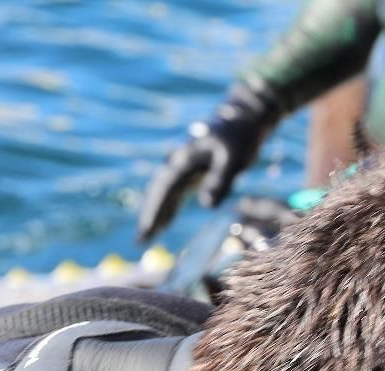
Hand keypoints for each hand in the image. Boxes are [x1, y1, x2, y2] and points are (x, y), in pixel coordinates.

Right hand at [136, 85, 275, 241]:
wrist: (244, 116)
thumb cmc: (239, 136)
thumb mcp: (233, 158)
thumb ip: (220, 180)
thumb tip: (206, 206)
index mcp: (184, 158)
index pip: (164, 189)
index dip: (153, 211)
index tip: (147, 231)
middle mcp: (178, 161)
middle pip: (158, 192)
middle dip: (148, 216)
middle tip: (140, 241)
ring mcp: (182, 164)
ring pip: (163, 193)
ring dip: (155, 214)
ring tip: (148, 237)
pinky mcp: (190, 168)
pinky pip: (174, 191)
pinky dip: (167, 207)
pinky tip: (165, 223)